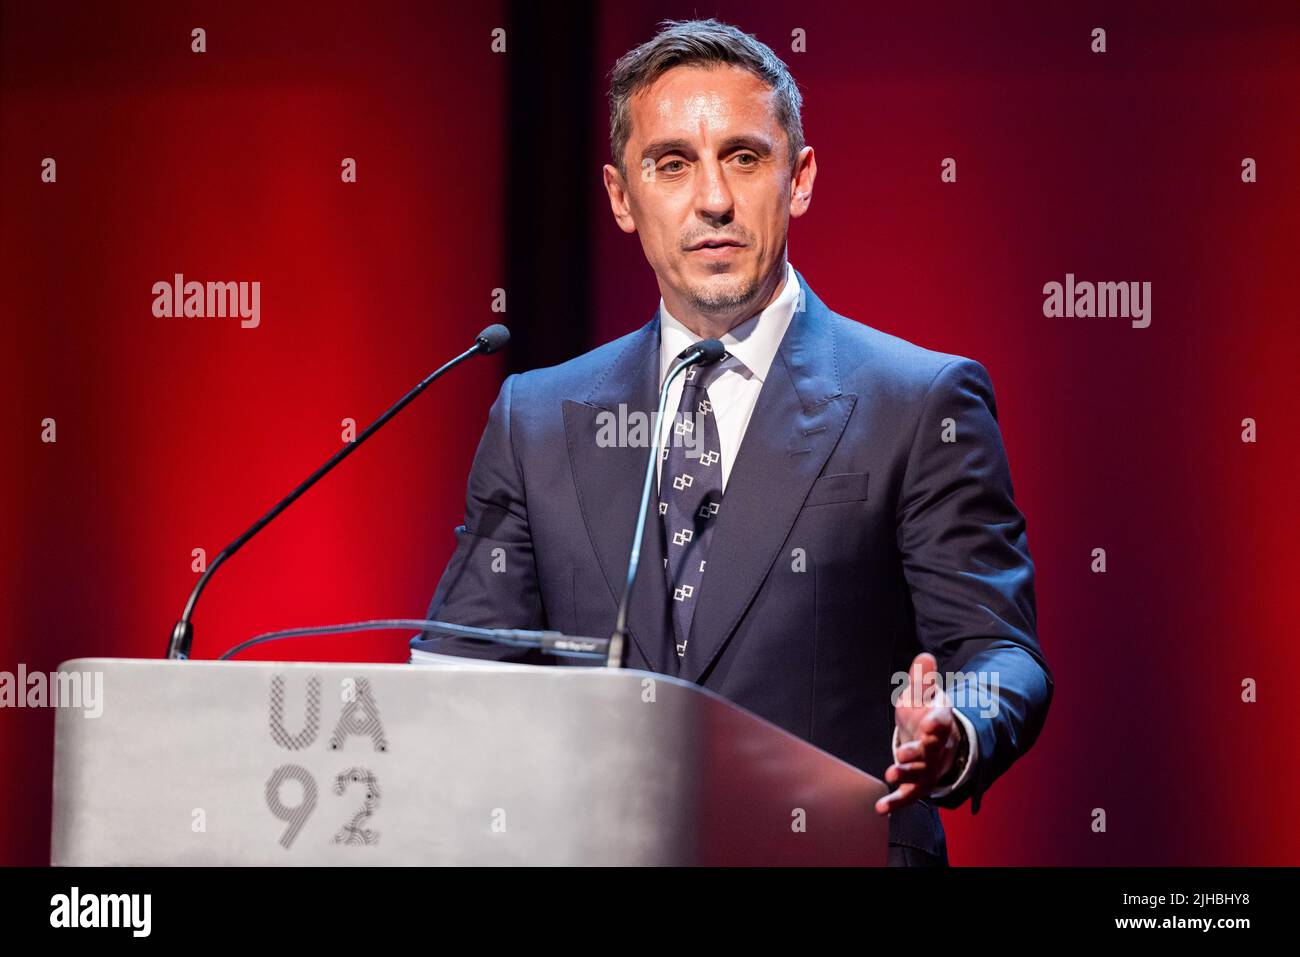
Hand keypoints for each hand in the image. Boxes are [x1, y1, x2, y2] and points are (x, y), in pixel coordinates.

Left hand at [874, 652, 962, 815]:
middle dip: (918, 752)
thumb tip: (924, 656)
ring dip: (906, 774)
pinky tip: (880, 808)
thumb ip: (922, 679)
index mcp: (939, 721)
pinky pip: (909, 794)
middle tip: (903, 753)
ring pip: (921, 773)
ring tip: (890, 774)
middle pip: (931, 750)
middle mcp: (937, 746)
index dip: (937, 721)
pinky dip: (897, 802)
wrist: (933, 739)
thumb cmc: (924, 713)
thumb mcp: (922, 694)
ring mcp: (930, 767)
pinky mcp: (920, 783)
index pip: (941, 720)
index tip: (931, 721)